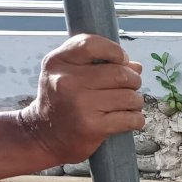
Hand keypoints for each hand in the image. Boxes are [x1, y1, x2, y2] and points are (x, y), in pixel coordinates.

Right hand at [19, 34, 144, 165]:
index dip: (115, 51)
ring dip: (136, 102)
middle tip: (130, 88)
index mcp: (58, 62)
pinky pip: (131, 118)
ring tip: (127, 105)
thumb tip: (136, 66)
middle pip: (120, 74)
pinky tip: (128, 120)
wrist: (44, 136)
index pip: (93, 45)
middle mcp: (66, 81)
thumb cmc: (62, 101)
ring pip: (130, 97)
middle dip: (133, 81)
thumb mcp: (67, 74)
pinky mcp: (93, 126)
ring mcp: (80, 104)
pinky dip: (137, 119)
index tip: (122, 61)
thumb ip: (98, 64)